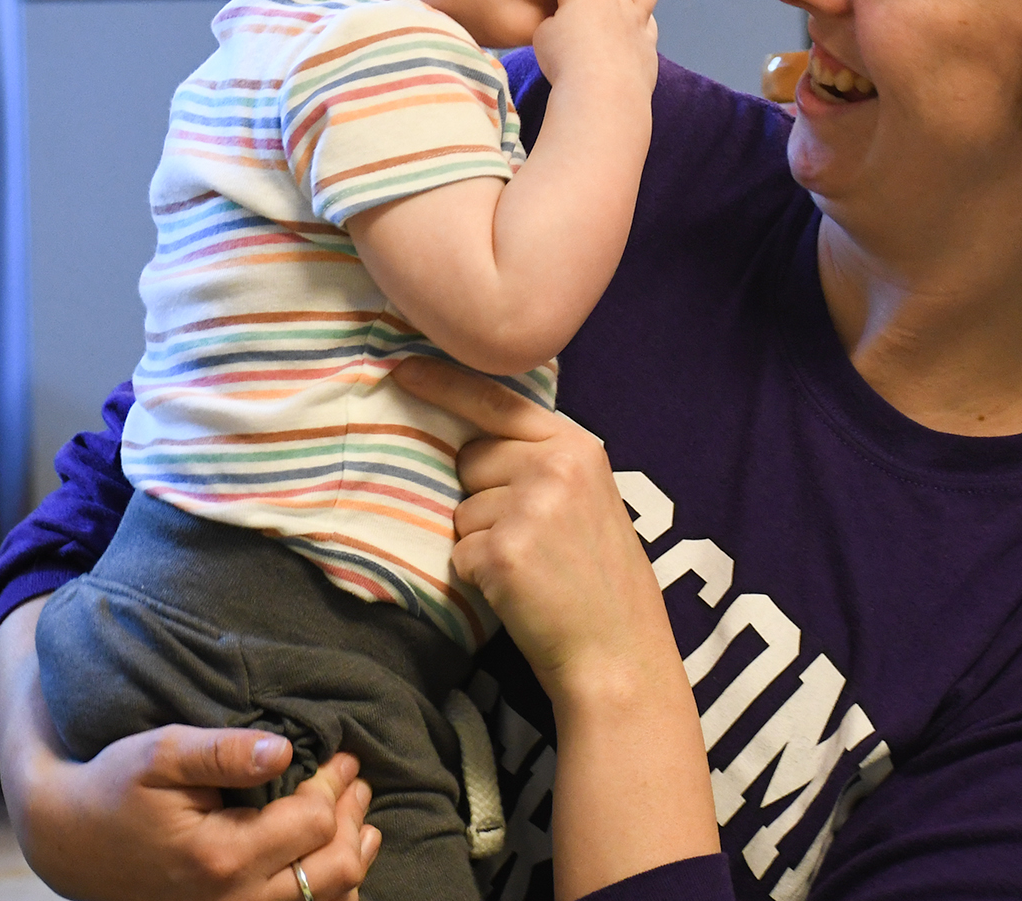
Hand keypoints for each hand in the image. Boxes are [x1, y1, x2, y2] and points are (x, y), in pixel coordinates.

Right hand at [0, 599, 380, 900]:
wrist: (72, 842)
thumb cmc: (116, 788)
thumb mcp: (162, 754)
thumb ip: (224, 752)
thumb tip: (284, 750)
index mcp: (222, 857)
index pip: (313, 822)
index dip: (336, 783)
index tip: (343, 754)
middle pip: (335, 869)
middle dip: (353, 819)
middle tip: (357, 780)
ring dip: (352, 855)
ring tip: (358, 814)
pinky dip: (331, 888)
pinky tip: (333, 855)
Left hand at [393, 356, 676, 704]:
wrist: (618, 653)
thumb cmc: (600, 581)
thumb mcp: (590, 498)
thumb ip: (542, 461)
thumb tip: (472, 441)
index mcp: (578, 447)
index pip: (497, 402)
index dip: (446, 385)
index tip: (403, 369)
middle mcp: (554, 467)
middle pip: (471, 458)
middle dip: (484, 495)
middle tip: (533, 538)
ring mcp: (528, 507)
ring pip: (461, 509)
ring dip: (482, 540)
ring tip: (532, 567)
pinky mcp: (503, 550)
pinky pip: (459, 550)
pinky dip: (478, 574)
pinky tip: (519, 590)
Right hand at [528, 0, 660, 102]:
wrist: (603, 99)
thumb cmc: (566, 68)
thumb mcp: (543, 37)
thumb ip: (554, 18)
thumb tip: (563, 18)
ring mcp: (636, 21)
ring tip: (614, 4)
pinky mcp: (648, 45)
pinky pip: (650, 23)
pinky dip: (637, 25)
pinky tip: (622, 38)